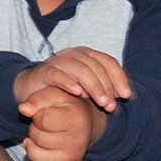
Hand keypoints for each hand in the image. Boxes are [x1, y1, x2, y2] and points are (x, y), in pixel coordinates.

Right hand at [14, 47, 130, 112]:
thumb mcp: (87, 86)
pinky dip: (69, 82)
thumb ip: (105, 87)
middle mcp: (74, 54)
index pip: (108, 61)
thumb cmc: (64, 87)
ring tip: (101, 102)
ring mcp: (59, 61)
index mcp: (87, 55)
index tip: (126, 96)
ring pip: (80, 69)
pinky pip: (58, 75)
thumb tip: (127, 95)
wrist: (33, 87)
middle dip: (107, 86)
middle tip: (112, 105)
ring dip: (93, 86)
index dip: (119, 77)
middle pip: (96, 67)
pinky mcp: (45, 71)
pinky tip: (78, 93)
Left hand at [19, 86, 105, 160]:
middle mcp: (79, 139)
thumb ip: (36, 99)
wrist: (85, 119)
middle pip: (42, 140)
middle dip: (34, 131)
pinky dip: (41, 160)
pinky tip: (43, 148)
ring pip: (43, 159)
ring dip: (33, 148)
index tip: (41, 113)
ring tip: (36, 138)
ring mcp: (77, 155)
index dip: (36, 116)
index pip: (45, 121)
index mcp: (76, 118)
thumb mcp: (53, 95)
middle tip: (39, 125)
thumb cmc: (65, 105)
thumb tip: (22, 110)